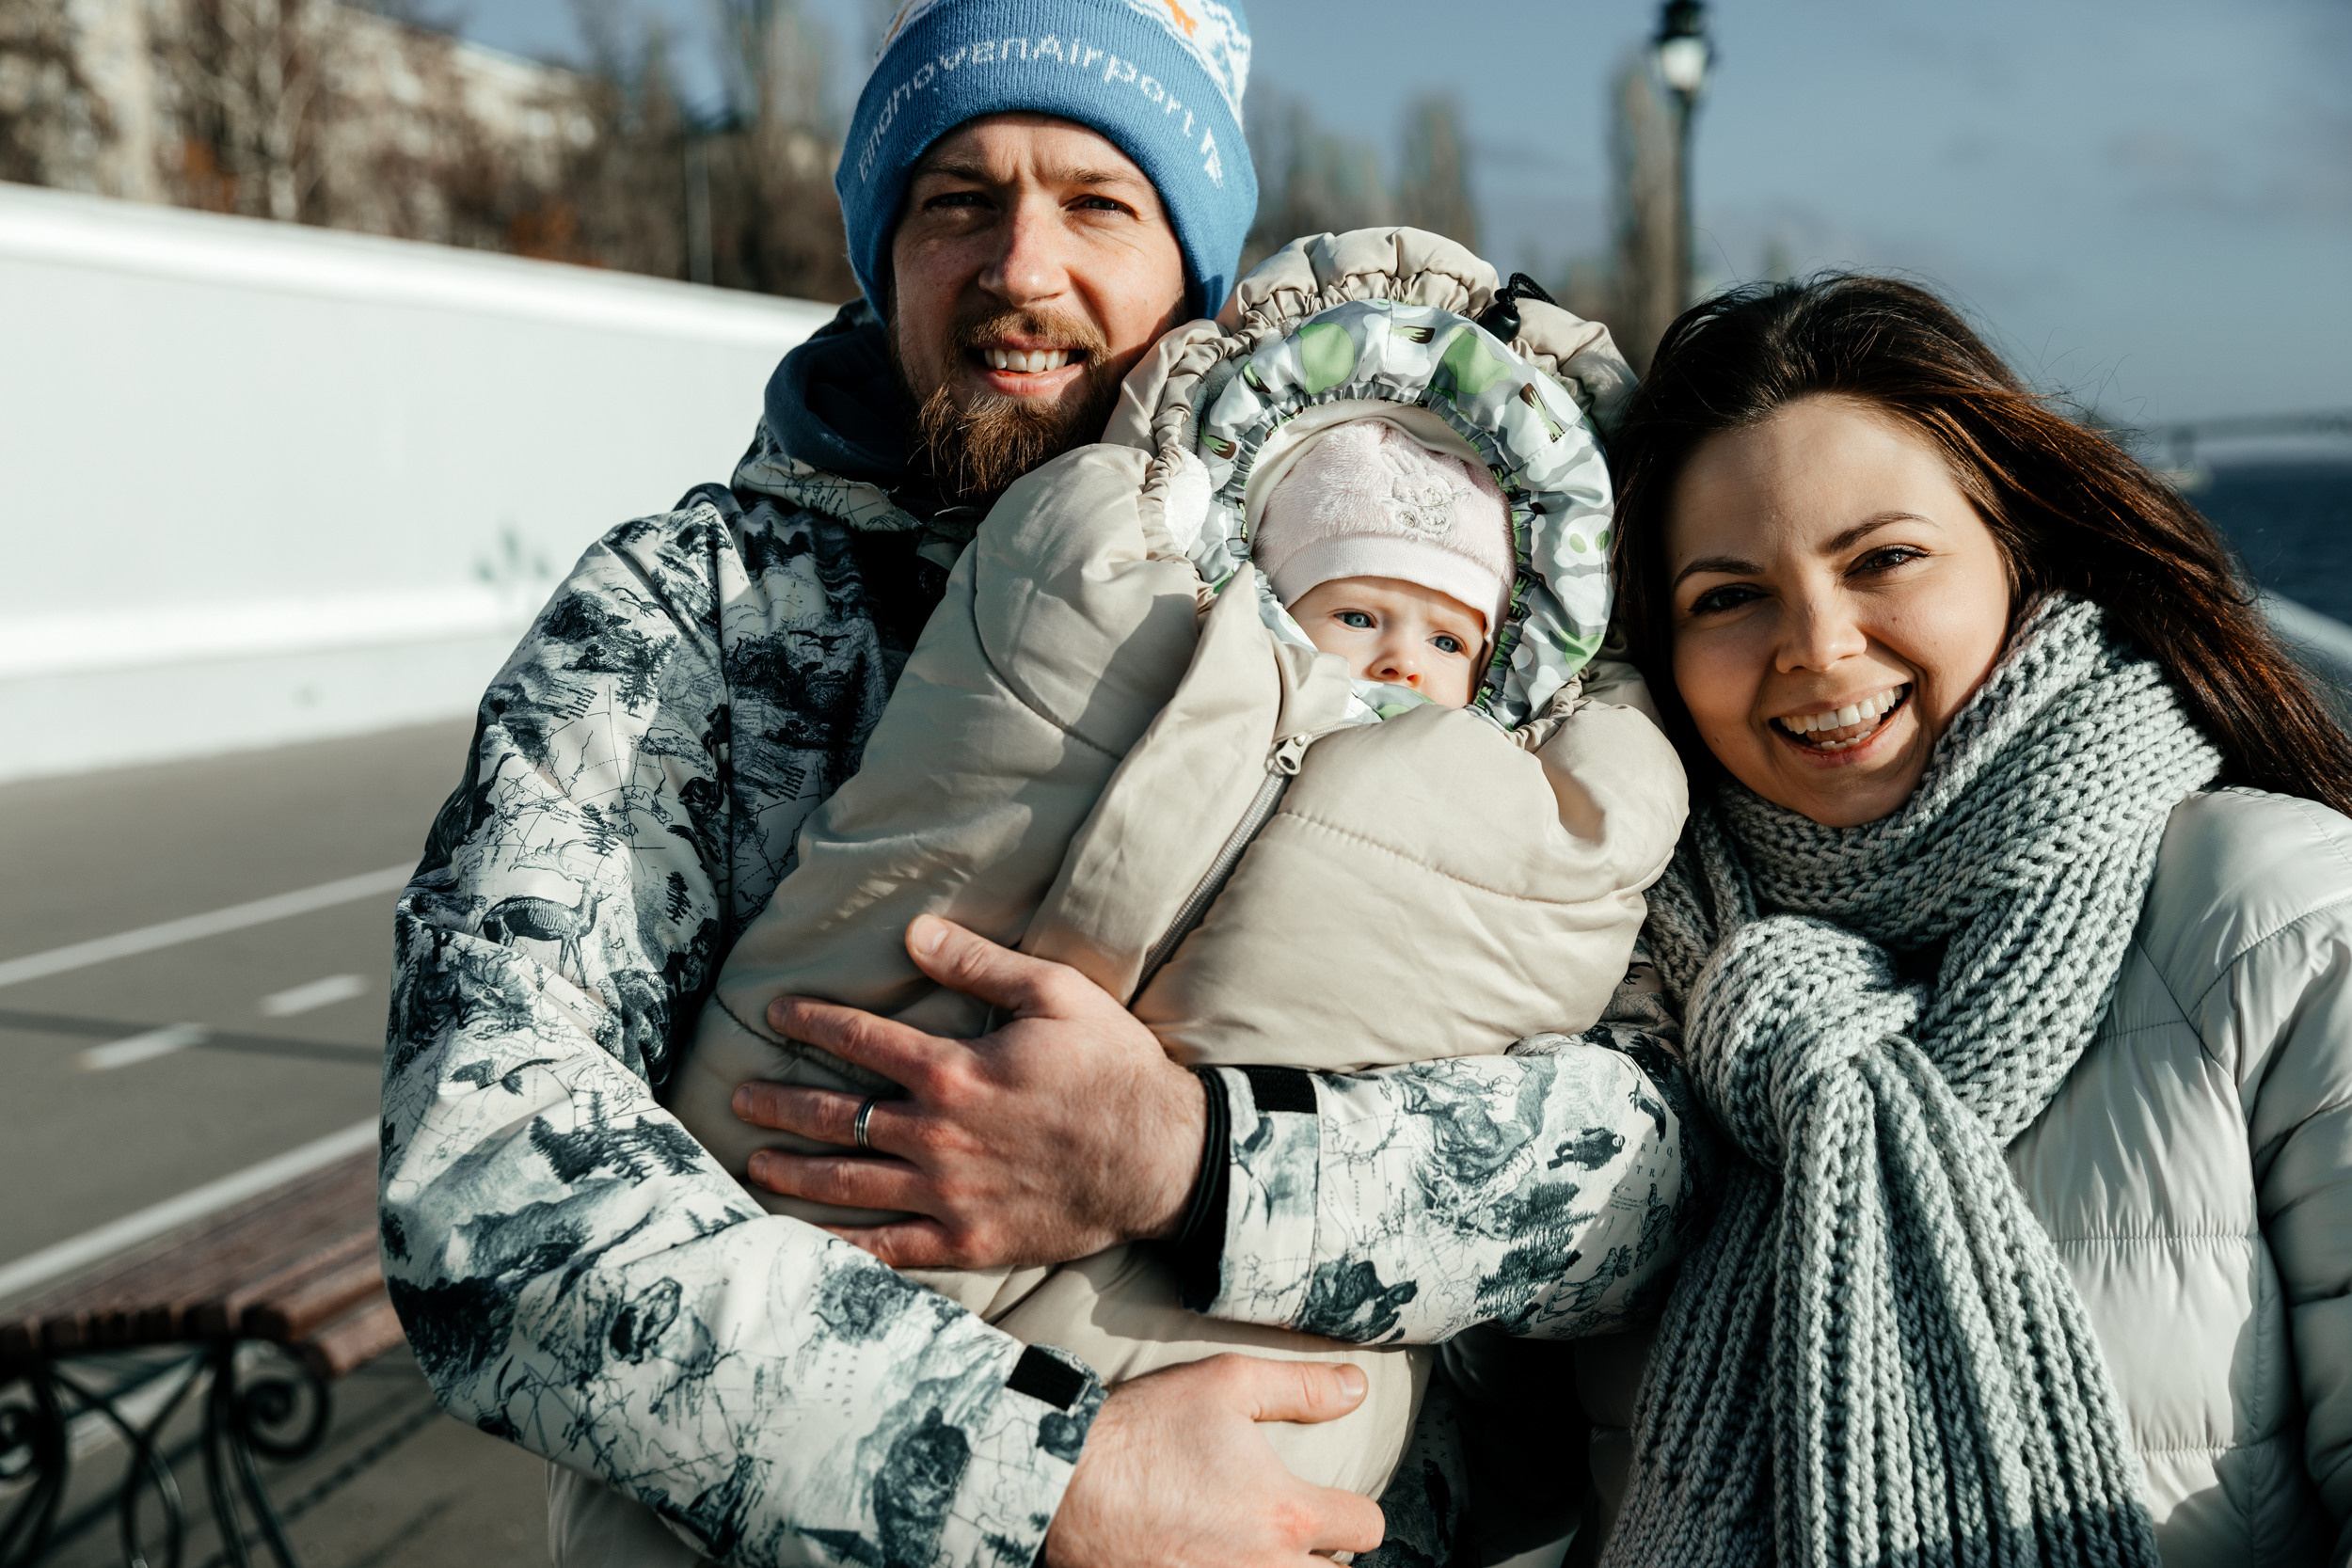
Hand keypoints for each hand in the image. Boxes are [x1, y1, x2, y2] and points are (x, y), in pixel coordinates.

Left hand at [733, 915, 1207, 1269]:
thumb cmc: (1113, 1070)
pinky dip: (839, 1246)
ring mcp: (945, 1195)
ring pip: (846, 1183)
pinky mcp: (965, 1242)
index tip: (774, 1013)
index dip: (810, 1022)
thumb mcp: (1057, 995)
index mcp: (953, 1071)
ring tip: (755, 1159)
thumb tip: (914, 934)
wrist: (1162, 1160)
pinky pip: (886, 1248)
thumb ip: (980, 964)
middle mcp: (935, 1135)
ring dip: (793, 1169)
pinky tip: (805, 1238)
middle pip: (834, 1115)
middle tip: (740, 1097)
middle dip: (779, 1102)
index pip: (859, 1039)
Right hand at [1047, 1356, 1384, 1567]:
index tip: (1330, 1501)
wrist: (1060, 1485)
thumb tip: (1358, 1388)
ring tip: (1263, 1553)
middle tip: (1298, 1536)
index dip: (1354, 1510)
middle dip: (1326, 1559)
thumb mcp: (1225, 1383)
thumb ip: (1301, 1385)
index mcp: (1285, 1512)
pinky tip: (1219, 1562)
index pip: (1366, 1528)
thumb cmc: (1142, 1430)